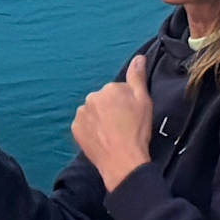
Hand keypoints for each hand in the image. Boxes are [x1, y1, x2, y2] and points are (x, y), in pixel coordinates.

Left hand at [69, 53, 154, 186]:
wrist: (123, 161)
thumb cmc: (136, 131)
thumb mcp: (144, 101)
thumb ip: (138, 77)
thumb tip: (138, 57)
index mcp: (109, 88)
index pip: (118, 90)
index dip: (127, 103)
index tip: (132, 116)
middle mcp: (92, 97)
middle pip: (103, 100)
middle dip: (111, 109)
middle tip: (123, 125)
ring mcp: (81, 114)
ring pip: (93, 112)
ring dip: (100, 119)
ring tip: (112, 134)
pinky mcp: (75, 129)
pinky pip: (84, 125)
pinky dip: (91, 130)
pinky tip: (102, 138)